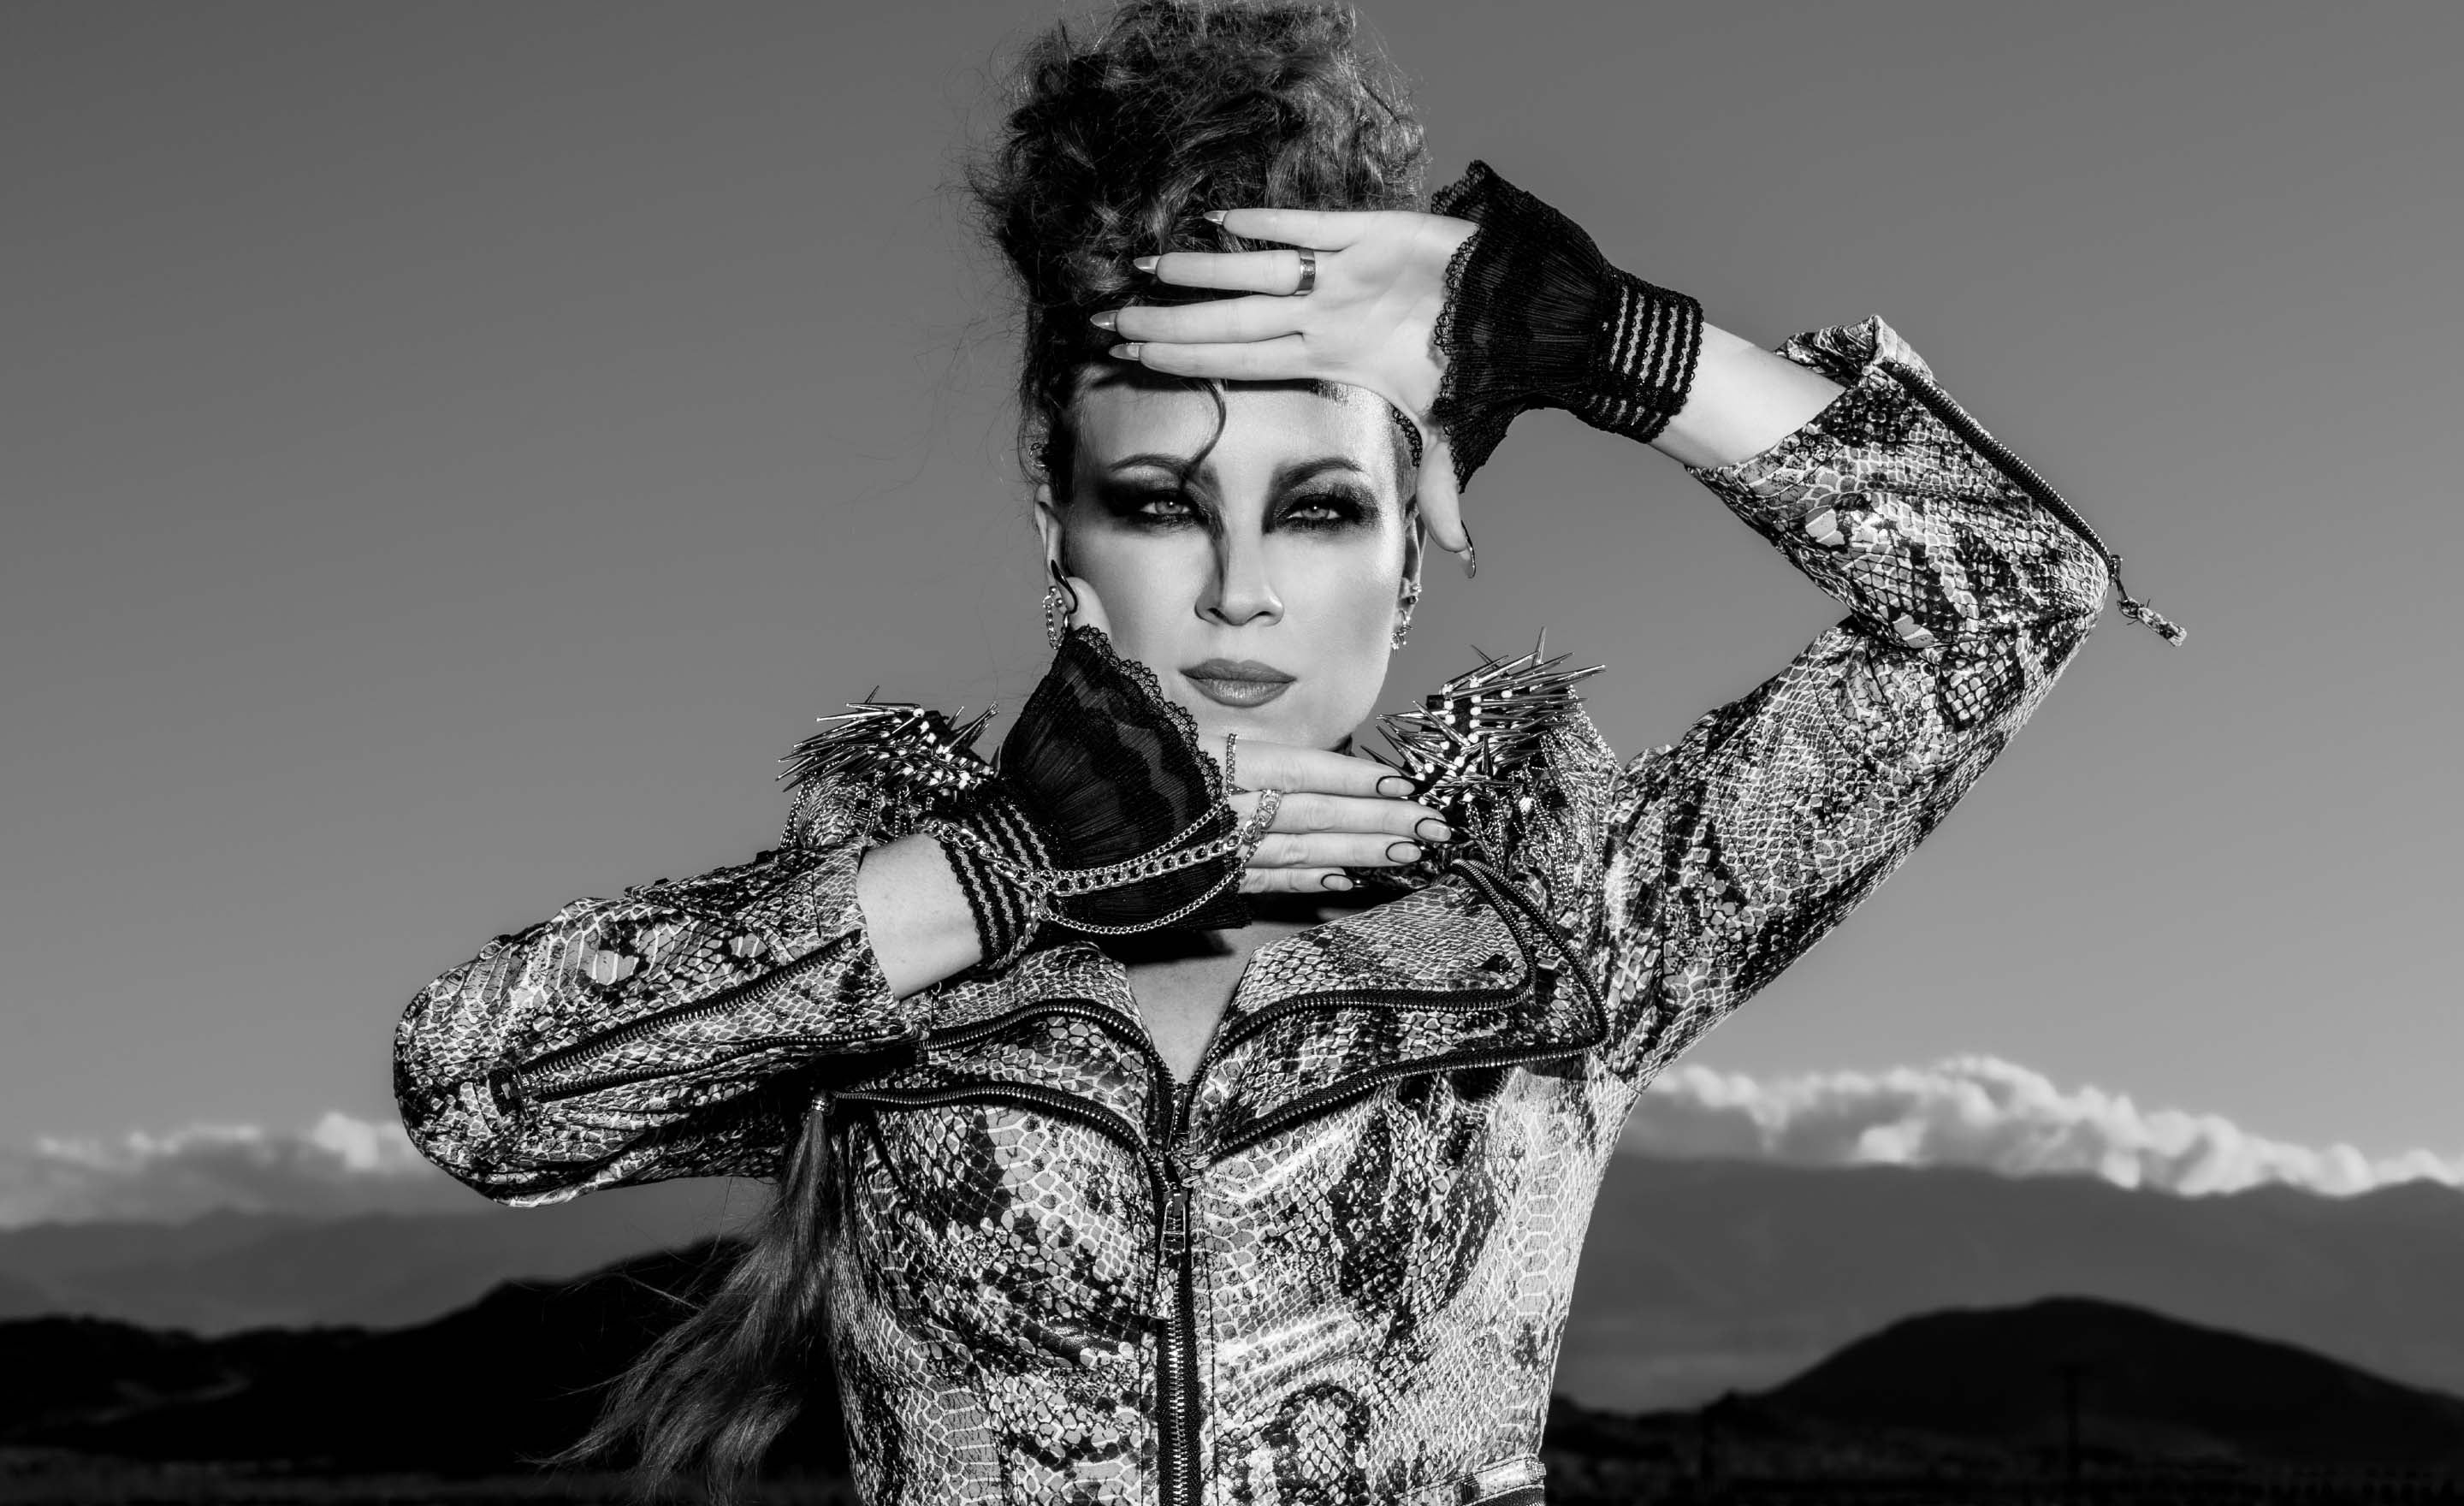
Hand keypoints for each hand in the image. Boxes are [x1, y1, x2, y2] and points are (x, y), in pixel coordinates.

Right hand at [1058, 574, 1449, 895]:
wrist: (1026, 851)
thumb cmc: (1058, 765)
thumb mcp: (1081, 690)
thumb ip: (1093, 634)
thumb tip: (1075, 577)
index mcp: (1205, 758)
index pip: (1300, 766)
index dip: (1356, 777)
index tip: (1405, 783)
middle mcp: (1221, 809)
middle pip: (1317, 815)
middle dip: (1382, 825)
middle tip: (1439, 831)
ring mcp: (1213, 856)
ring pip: (1304, 853)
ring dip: (1362, 855)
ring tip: (1411, 857)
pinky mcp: (1199, 892)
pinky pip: (1266, 886)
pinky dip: (1307, 883)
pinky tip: (1344, 880)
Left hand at [1092, 207, 1480, 561]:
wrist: (1524, 306)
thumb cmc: (1481, 360)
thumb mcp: (1454, 429)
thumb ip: (1440, 484)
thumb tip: (1455, 551)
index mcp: (1330, 357)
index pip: (1243, 362)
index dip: (1189, 361)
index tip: (1134, 362)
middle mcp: (1325, 317)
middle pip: (1232, 323)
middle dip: (1172, 323)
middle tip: (1108, 322)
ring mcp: (1344, 275)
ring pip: (1258, 275)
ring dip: (1205, 272)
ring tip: (1145, 267)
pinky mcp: (1374, 233)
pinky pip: (1311, 228)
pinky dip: (1272, 223)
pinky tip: (1221, 221)